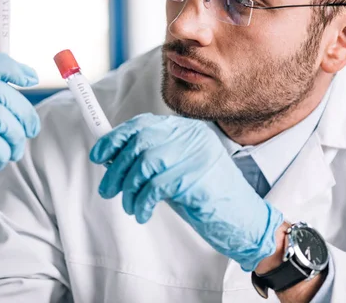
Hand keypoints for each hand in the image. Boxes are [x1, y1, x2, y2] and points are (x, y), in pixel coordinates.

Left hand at [90, 113, 283, 271]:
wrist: (246, 221)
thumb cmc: (208, 197)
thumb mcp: (176, 171)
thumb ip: (151, 160)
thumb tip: (112, 158)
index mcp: (186, 130)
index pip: (142, 124)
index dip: (115, 139)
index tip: (99, 154)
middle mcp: (191, 137)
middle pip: (138, 142)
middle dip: (116, 168)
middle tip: (108, 189)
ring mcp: (195, 154)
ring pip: (143, 163)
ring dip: (129, 189)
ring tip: (131, 205)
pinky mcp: (196, 177)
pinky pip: (154, 186)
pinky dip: (142, 202)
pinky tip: (143, 212)